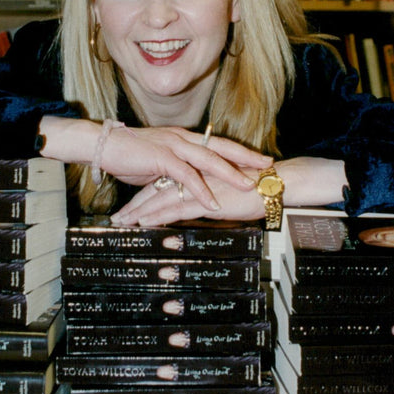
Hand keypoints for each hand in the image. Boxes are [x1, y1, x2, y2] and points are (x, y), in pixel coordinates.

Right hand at [100, 124, 271, 212]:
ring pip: (208, 159)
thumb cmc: (127, 155)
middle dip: (245, 156)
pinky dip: (201, 190)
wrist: (103, 145)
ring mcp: (172, 146)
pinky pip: (186, 176)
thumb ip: (174, 170)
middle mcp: (181, 138)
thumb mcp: (157, 163)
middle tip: (267, 164)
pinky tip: (212, 202)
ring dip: (229, 173)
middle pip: (220, 146)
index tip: (259, 157)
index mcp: (182, 138)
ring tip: (247, 184)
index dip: (239, 150)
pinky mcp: (161, 159)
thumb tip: (185, 183)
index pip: (217, 143)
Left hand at [111, 155, 348, 226]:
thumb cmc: (256, 189)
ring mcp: (196, 186)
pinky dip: (156, 215)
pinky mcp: (204, 199)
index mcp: (196, 170)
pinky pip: (174, 207)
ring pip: (159, 198)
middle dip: (135, 204)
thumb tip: (194, 209)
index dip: (146, 194)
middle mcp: (192, 174)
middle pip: (155, 188)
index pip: (165, 181)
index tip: (131, 205)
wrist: (275, 184)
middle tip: (118, 217)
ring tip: (122, 223)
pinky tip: (143, 222)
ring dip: (139, 211)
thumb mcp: (224, 191)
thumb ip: (207, 197)